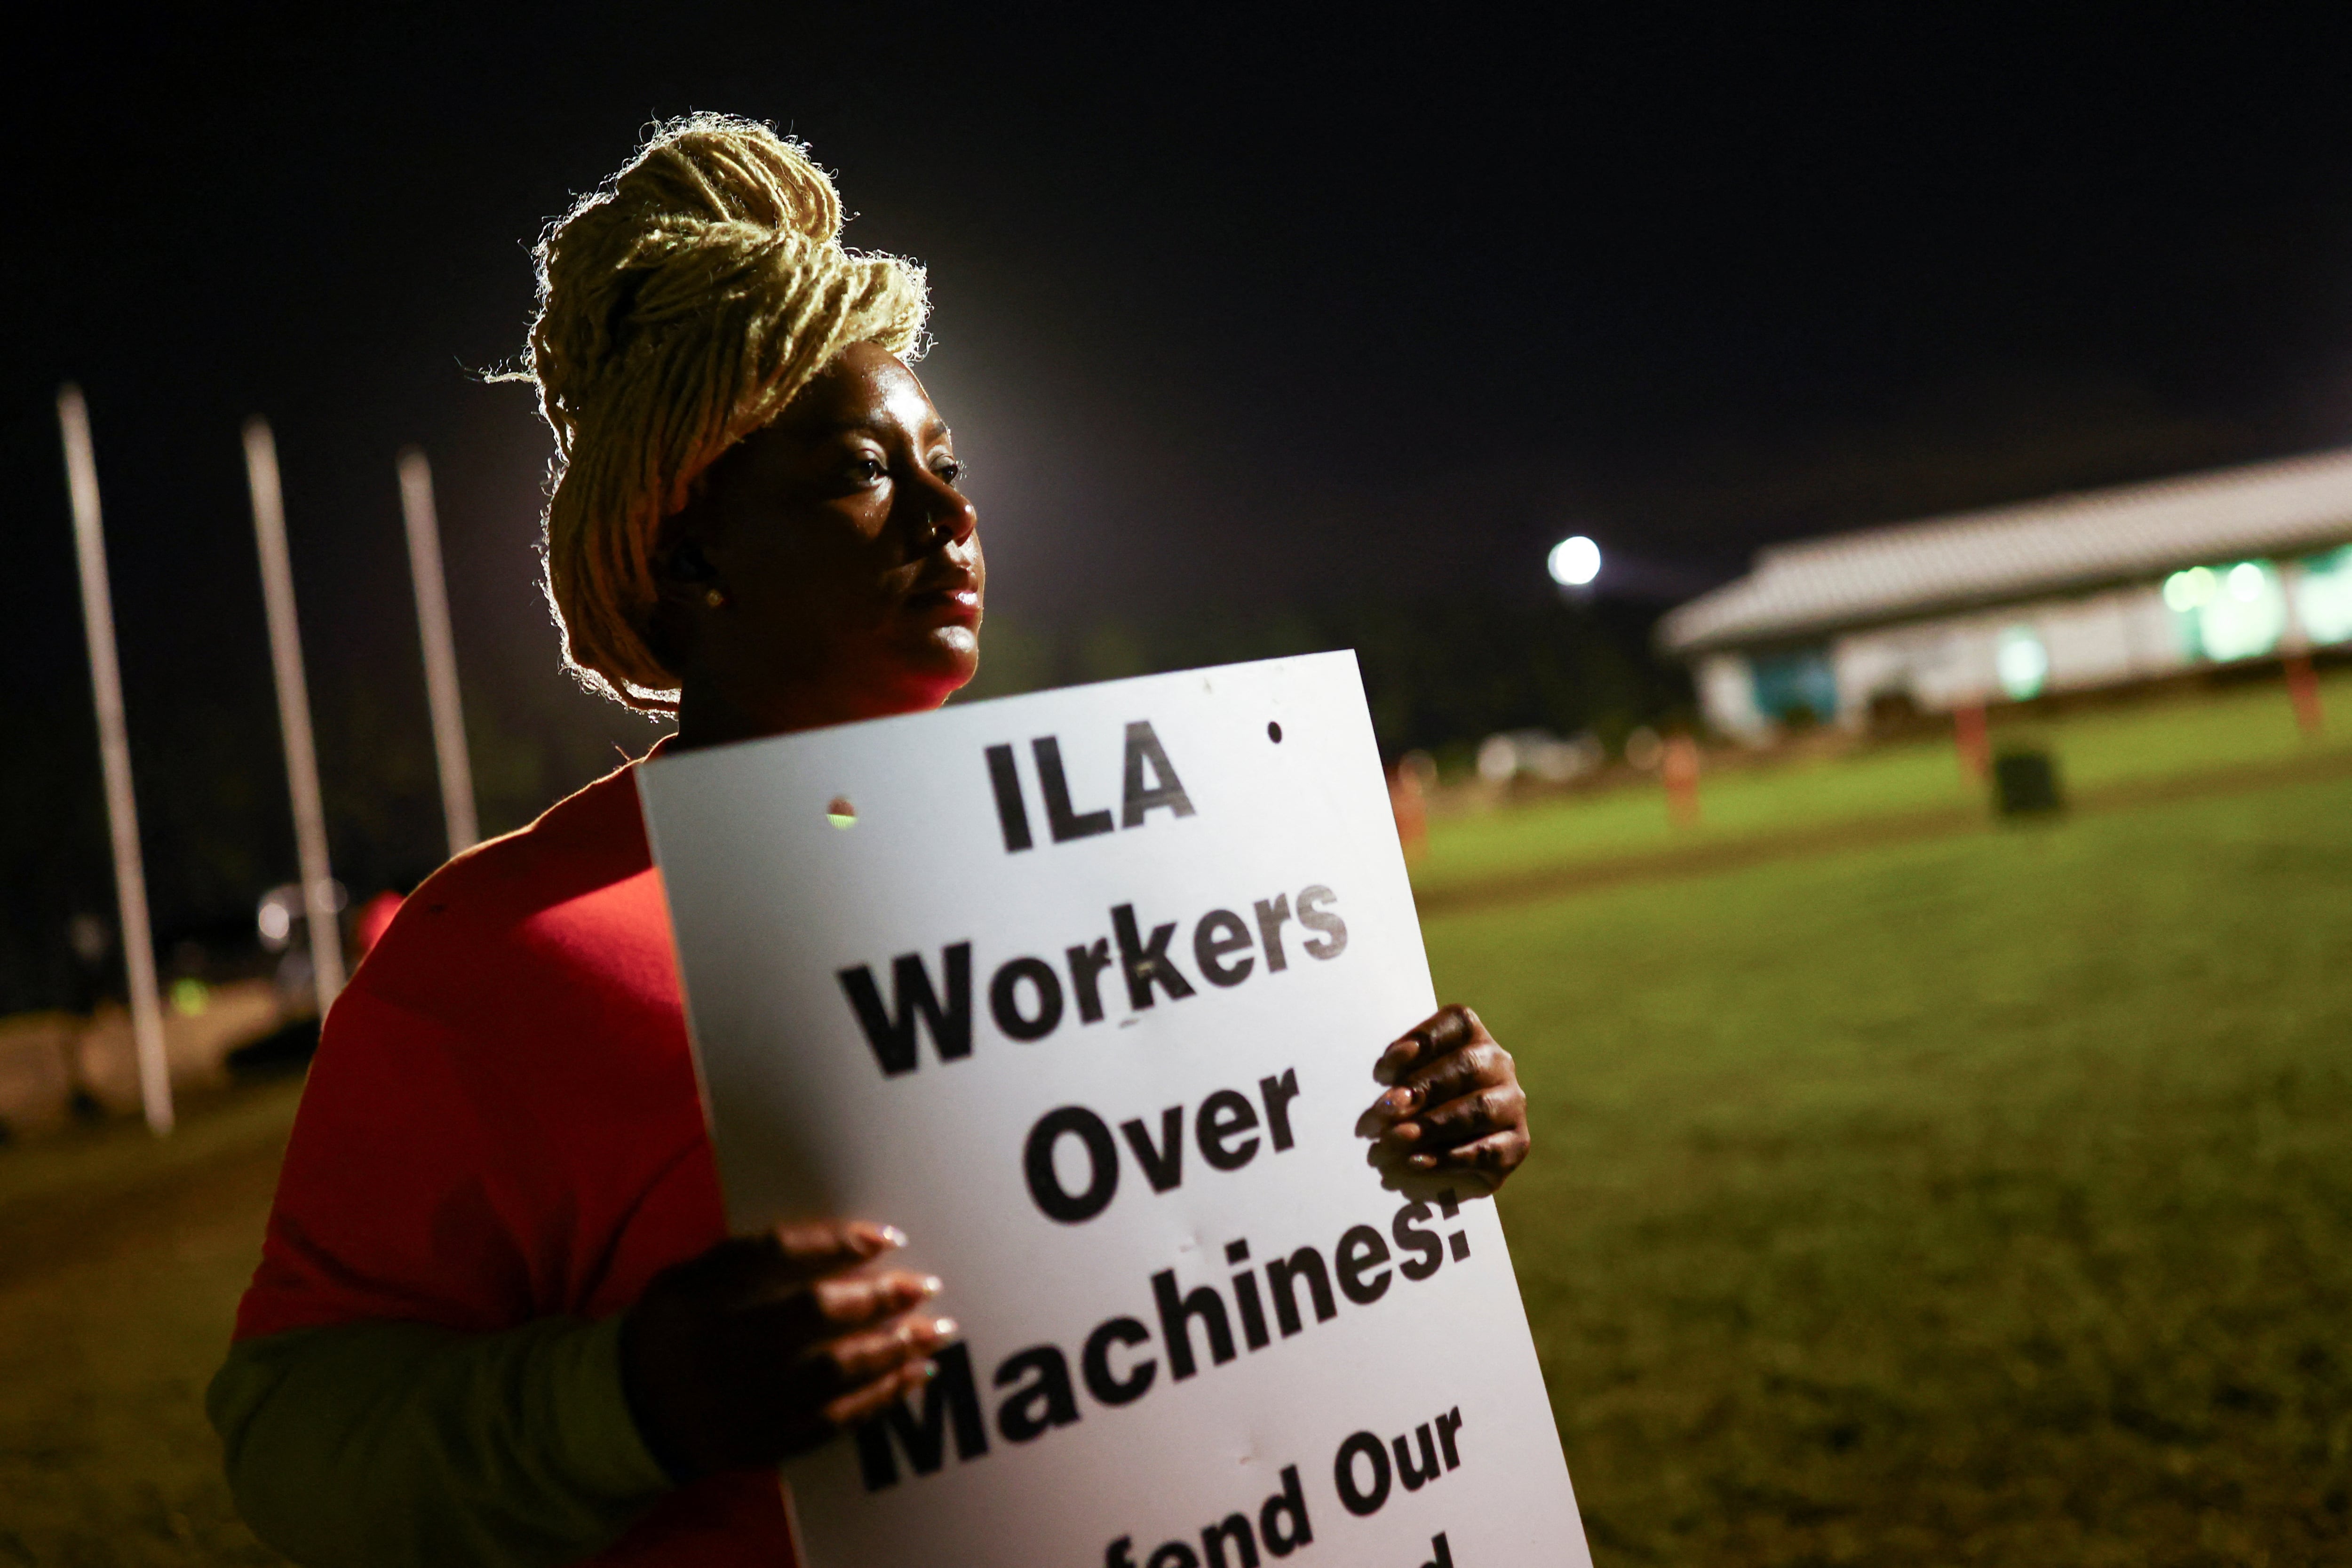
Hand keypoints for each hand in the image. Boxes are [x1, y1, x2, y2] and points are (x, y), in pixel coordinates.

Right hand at [619, 1219, 955, 1480]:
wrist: (634, 1411)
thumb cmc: (676, 1327)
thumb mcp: (690, 1278)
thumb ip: (748, 1256)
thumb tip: (838, 1238)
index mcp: (699, 1295)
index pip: (773, 1255)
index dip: (833, 1243)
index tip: (886, 1237)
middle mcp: (720, 1347)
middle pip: (812, 1314)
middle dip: (877, 1298)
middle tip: (926, 1285)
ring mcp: (742, 1402)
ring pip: (831, 1371)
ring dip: (893, 1349)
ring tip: (937, 1330)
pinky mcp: (764, 1443)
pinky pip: (833, 1420)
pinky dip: (880, 1398)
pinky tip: (915, 1376)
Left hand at [1357, 1005, 1529, 1193]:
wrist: (1451, 1155)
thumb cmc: (1421, 1106)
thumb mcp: (1407, 1083)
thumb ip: (1399, 1080)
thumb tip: (1391, 1102)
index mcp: (1473, 1037)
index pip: (1457, 1022)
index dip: (1422, 1040)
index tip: (1384, 1068)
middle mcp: (1499, 1064)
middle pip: (1466, 1066)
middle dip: (1422, 1088)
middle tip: (1386, 1108)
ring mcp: (1511, 1105)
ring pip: (1478, 1109)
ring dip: (1432, 1125)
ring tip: (1395, 1139)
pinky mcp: (1517, 1144)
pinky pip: (1487, 1151)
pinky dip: (1449, 1157)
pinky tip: (1417, 1162)